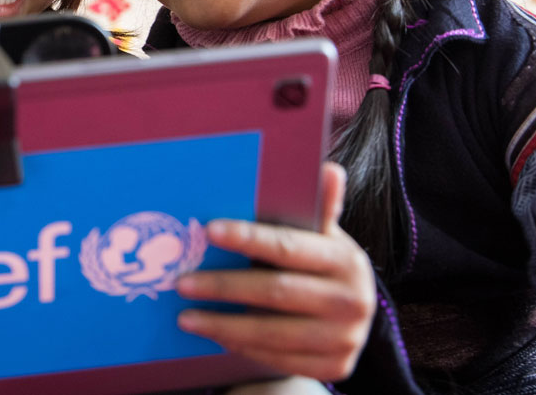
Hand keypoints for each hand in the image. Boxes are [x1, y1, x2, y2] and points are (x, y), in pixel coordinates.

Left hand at [175, 162, 374, 380]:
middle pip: (276, 292)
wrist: (353, 315)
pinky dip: (242, 347)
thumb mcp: (324, 237)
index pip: (289, 247)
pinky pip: (278, 359)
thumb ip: (319, 208)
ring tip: (185, 317)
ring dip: (223, 325)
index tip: (209, 230)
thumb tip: (329, 169)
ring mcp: (344, 339)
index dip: (248, 239)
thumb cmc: (322, 264)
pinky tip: (214, 336)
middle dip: (224, 287)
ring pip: (273, 332)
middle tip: (182, 282)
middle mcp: (353, 301)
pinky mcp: (334, 367)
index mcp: (346, 261)